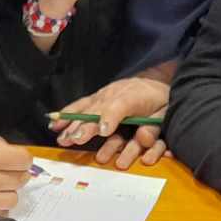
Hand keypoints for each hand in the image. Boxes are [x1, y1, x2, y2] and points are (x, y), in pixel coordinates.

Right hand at [52, 70, 171, 167]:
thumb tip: (142, 137)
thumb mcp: (165, 113)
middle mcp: (115, 93)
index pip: (120, 106)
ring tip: (62, 138)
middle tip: (75, 139)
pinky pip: (80, 105)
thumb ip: (155, 125)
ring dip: (72, 124)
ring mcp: (103, 94)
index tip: (102, 131)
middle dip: (86, 126)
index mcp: (135, 97)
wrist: (154, 81)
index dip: (110, 117)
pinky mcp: (97, 96)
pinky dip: (67, 114)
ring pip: (85, 108)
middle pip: (97, 110)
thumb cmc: (161, 100)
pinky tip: (55, 123)